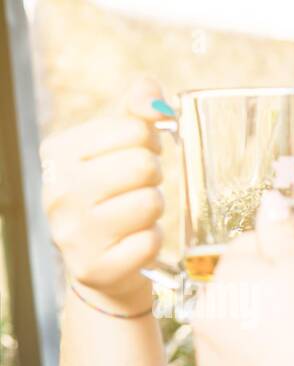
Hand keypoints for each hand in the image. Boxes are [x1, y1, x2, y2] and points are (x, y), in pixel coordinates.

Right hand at [40, 77, 166, 315]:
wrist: (104, 269)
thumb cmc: (114, 199)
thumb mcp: (117, 151)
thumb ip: (134, 115)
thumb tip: (149, 89)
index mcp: (58, 153)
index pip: (133, 129)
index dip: (148, 144)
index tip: (136, 158)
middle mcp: (58, 190)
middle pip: (143, 165)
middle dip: (153, 177)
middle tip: (140, 189)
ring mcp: (73, 232)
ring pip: (150, 203)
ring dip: (155, 210)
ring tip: (136, 216)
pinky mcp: (95, 267)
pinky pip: (150, 243)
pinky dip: (153, 242)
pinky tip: (135, 243)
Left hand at [190, 192, 293, 365]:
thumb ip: (284, 234)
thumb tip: (268, 201)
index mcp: (230, 274)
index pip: (248, 244)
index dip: (283, 257)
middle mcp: (207, 309)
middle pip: (242, 289)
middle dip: (270, 297)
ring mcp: (208, 354)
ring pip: (238, 330)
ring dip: (263, 334)